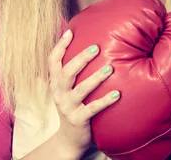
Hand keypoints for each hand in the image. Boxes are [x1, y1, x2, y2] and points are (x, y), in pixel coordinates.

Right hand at [47, 29, 120, 156]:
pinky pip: (92, 109)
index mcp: (55, 83)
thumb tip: (86, 45)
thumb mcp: (66, 89)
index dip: (59, 46)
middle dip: (80, 59)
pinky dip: (105, 101)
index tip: (70, 32)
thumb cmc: (72, 106)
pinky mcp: (78, 120)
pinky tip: (118, 94)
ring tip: (110, 68)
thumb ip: (71, 72)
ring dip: (95, 78)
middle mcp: (59, 93)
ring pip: (80, 90)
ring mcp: (68, 107)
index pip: (52, 61)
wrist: (68, 139)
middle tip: (96, 48)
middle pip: (66, 73)